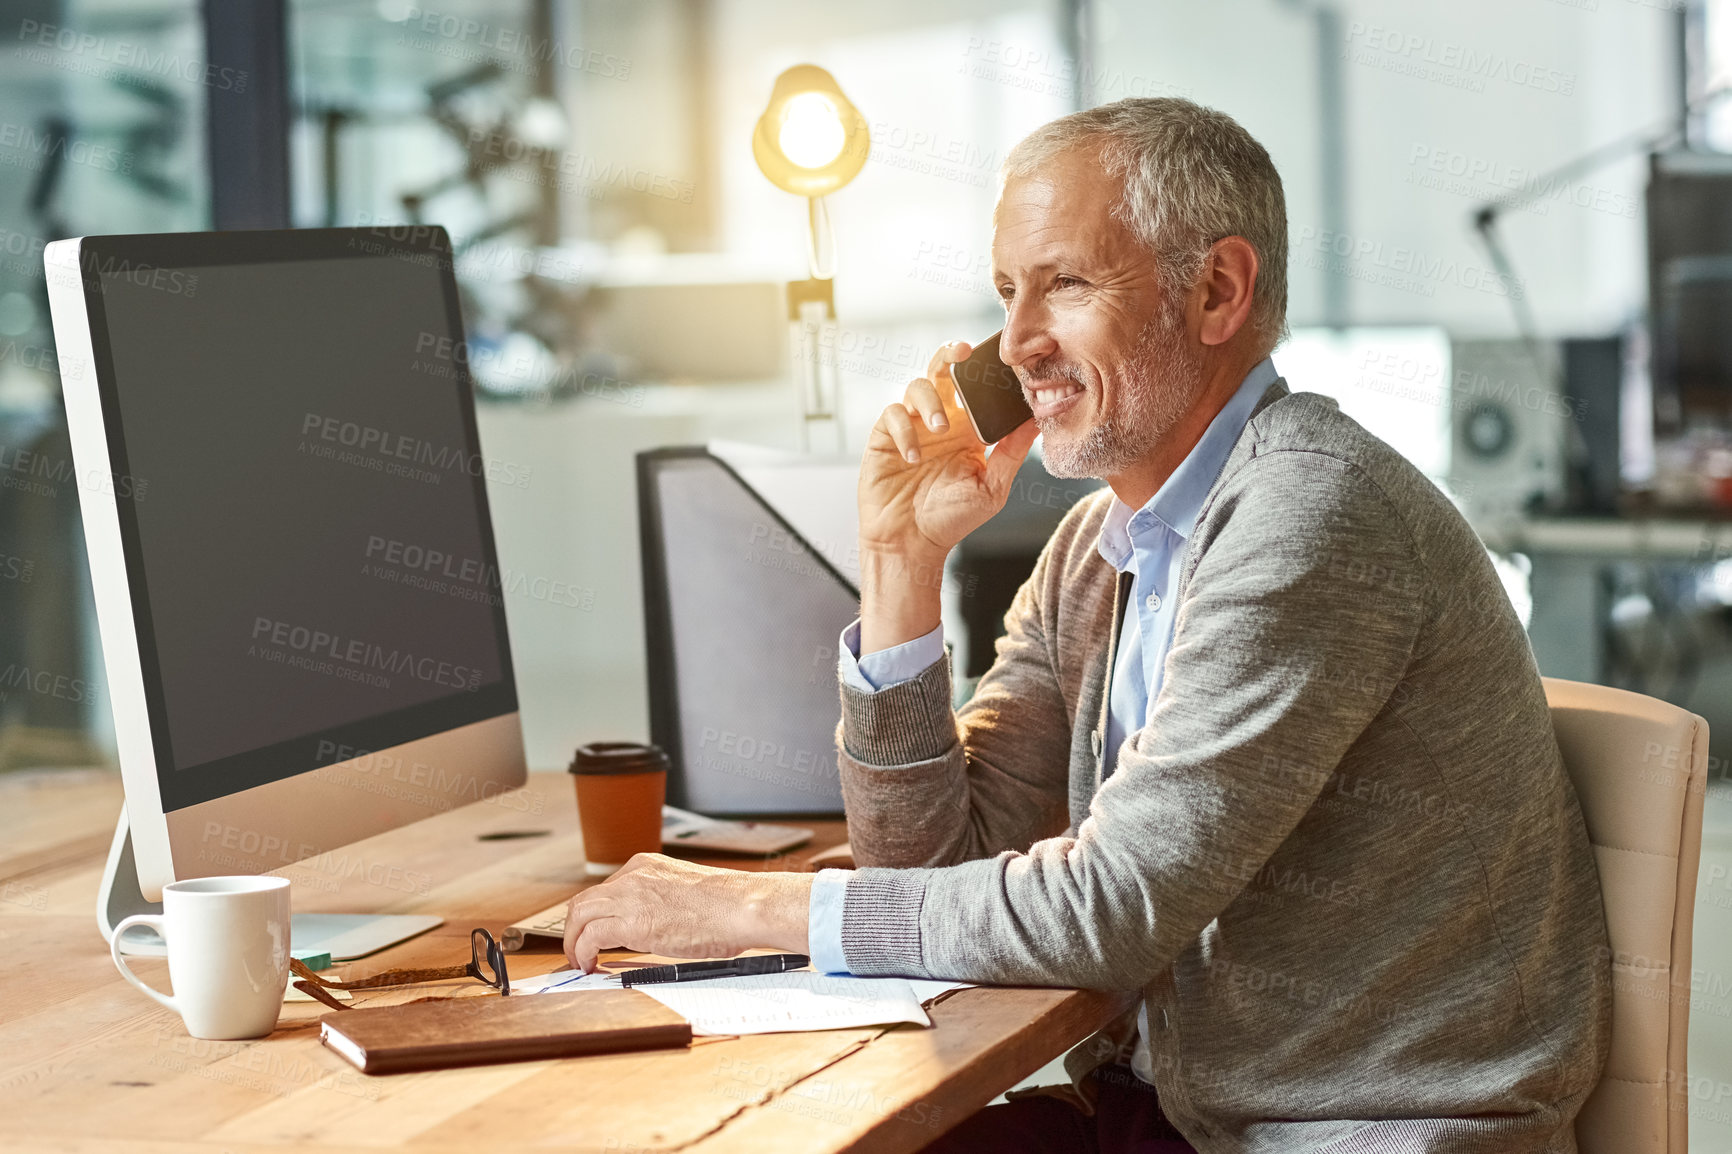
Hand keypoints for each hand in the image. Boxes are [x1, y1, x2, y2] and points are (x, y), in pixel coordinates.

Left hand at [561, 853, 813, 972]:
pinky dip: (582, 951)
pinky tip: (590, 965)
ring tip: (579, 960)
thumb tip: (655, 926)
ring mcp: (629, 897)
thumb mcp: (685, 892)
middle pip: (583, 900)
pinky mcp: (630, 922)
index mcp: (646, 866)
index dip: (595, 915)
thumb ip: (662, 902)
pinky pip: (590, 936)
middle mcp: (632, 876)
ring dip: (573, 940)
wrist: (741, 907)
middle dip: (575, 927)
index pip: (605, 889)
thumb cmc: (727, 906)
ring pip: (578, 914)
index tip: (595, 932)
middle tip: (578, 949)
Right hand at [857, 342, 1037, 651]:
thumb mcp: (992, 487)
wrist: (912, 544)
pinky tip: (913, 458)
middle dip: (951, 355)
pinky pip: (893, 415)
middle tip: (963, 353)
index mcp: (968, 429)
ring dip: (930, 402)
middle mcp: (940, 422)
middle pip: (943, 371)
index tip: (999, 362)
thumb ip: (1012, 452)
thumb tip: (1038, 420)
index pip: (977, 388)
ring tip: (939, 430)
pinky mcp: (885, 438)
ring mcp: (912, 427)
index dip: (985, 371)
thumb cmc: (952, 520)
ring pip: (917, 387)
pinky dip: (904, 430)